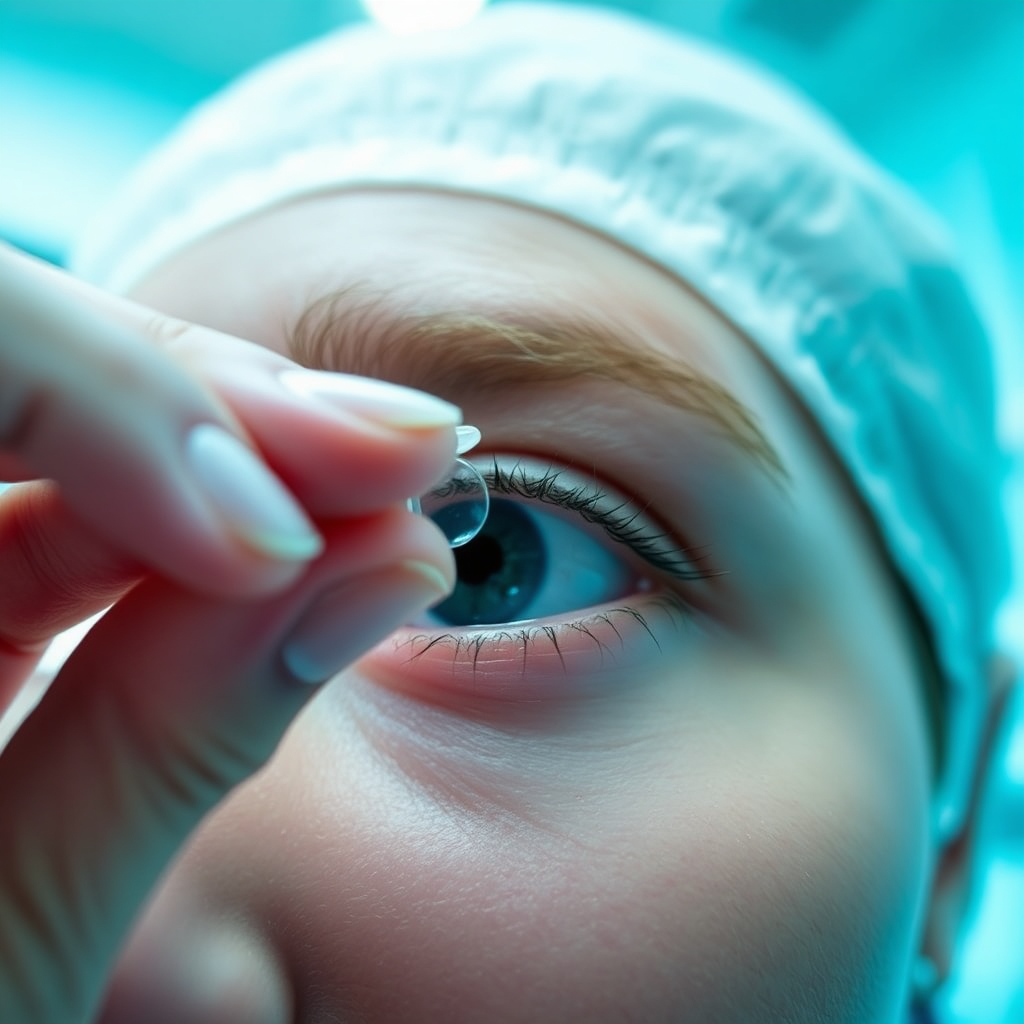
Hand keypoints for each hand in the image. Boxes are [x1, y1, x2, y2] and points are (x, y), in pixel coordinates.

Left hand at [0, 243, 457, 1022]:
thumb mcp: (10, 928)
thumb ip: (175, 732)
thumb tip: (386, 562)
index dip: (116, 401)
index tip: (281, 532)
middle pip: (28, 369)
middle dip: (226, 408)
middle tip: (405, 450)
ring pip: (83, 430)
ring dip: (259, 458)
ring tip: (397, 491)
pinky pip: (97, 518)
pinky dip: (223, 529)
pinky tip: (326, 542)